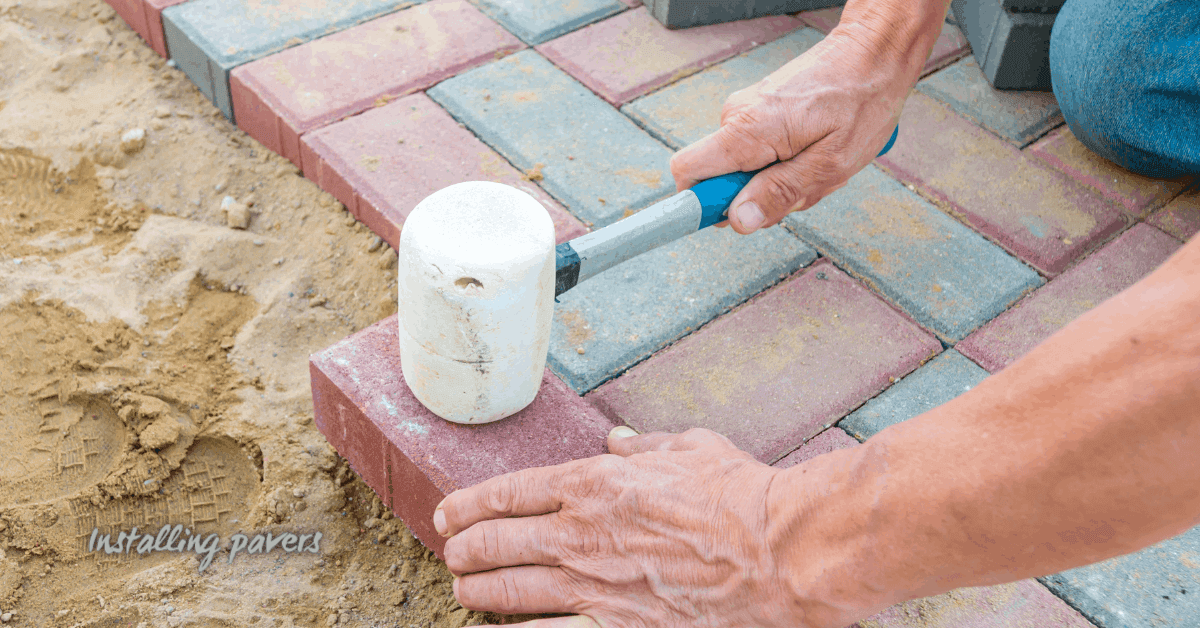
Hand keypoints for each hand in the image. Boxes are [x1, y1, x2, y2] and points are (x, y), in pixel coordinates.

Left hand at [434, 427, 809, 626]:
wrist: (779, 552)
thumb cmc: (741, 495)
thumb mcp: (692, 448)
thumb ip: (646, 446)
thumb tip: (619, 439)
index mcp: (594, 483)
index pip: (509, 492)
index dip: (470, 503)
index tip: (449, 513)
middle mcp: (581, 533)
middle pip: (497, 542)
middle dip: (464, 548)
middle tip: (452, 554)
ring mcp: (593, 584)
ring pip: (509, 590)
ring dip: (477, 591)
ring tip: (462, 591)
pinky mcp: (615, 626)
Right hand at [670, 26, 915, 233]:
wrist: (873, 53)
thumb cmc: (861, 101)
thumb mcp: (830, 162)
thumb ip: (781, 192)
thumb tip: (738, 219)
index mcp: (748, 129)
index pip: (688, 171)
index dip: (701, 202)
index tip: (732, 217)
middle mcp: (737, 116)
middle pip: (721, 178)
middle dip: (760, 195)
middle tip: (806, 184)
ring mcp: (746, 111)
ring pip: (745, 169)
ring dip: (779, 179)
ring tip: (818, 162)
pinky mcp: (759, 111)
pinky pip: (758, 152)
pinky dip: (785, 162)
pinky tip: (815, 150)